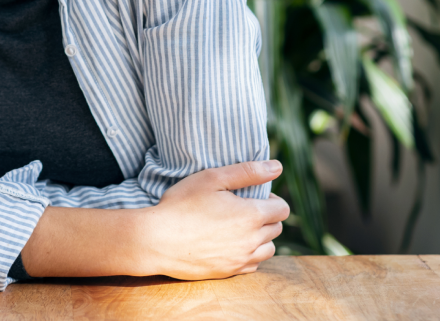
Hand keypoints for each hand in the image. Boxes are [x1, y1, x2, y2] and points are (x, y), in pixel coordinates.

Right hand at [134, 160, 288, 279]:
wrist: (157, 240)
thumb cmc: (181, 205)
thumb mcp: (212, 178)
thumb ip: (247, 171)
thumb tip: (277, 166)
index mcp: (251, 216)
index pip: (283, 209)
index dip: (272, 199)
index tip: (254, 195)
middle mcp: (251, 241)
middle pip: (277, 229)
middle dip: (266, 216)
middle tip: (243, 208)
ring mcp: (241, 260)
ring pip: (268, 249)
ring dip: (261, 237)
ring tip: (239, 226)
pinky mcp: (229, 272)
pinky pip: (253, 265)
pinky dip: (249, 254)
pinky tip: (232, 244)